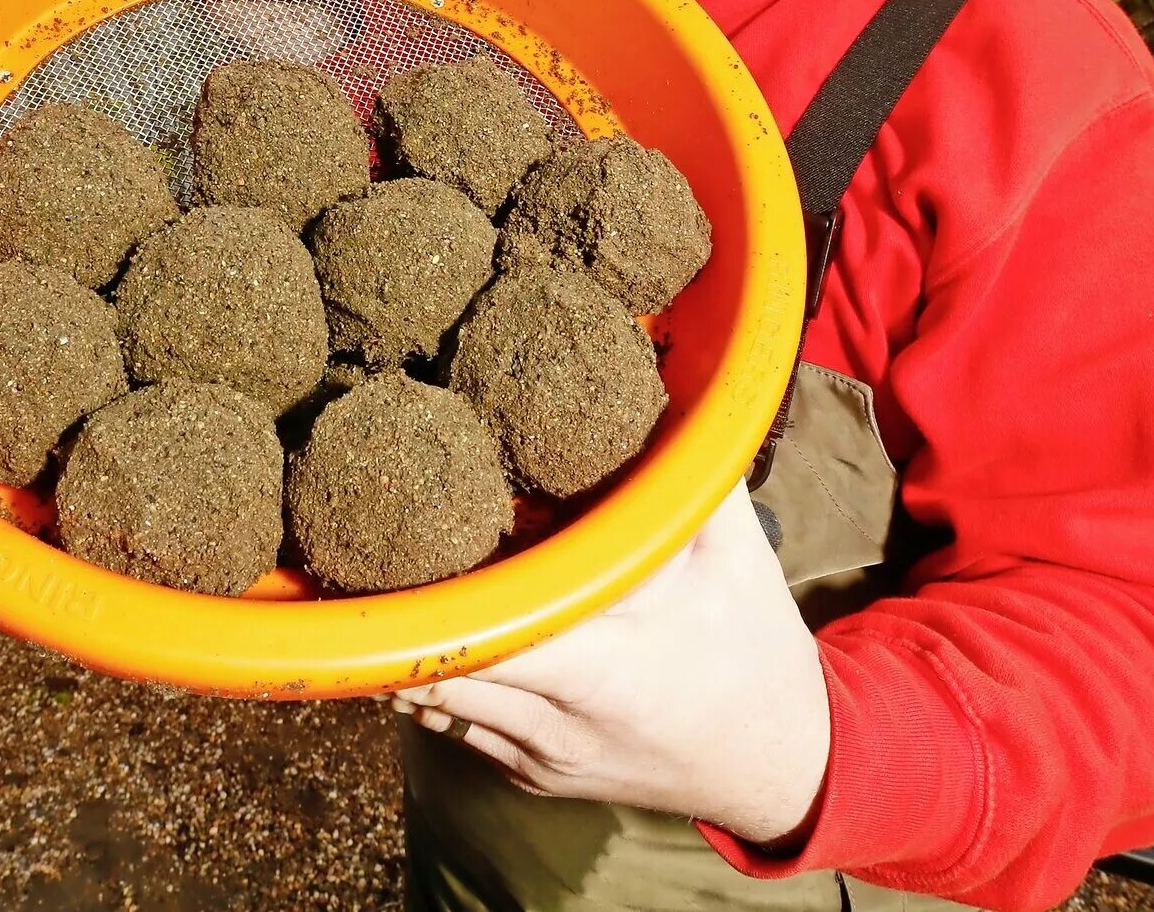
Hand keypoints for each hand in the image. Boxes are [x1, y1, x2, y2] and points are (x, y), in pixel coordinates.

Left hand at [392, 490, 830, 845]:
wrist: (779, 767)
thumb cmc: (756, 652)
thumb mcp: (739, 554)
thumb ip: (692, 473)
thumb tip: (659, 378)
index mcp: (605, 671)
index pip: (481, 642)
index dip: (430, 599)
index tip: (403, 540)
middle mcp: (559, 726)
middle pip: (434, 674)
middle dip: (403, 614)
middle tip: (374, 547)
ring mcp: (538, 758)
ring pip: (432, 705)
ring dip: (411, 648)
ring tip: (394, 580)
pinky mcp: (531, 774)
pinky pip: (458, 726)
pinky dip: (440, 679)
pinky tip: (443, 627)